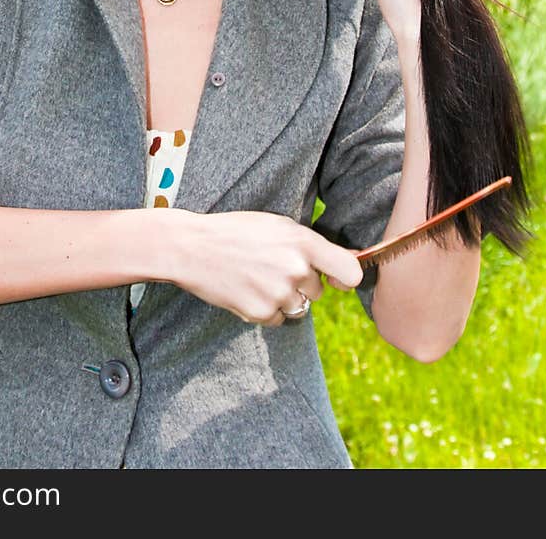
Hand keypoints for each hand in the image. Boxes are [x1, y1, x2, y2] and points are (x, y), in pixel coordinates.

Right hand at [167, 209, 362, 326]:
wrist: (193, 247)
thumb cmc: (237, 231)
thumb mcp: (278, 225)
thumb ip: (311, 244)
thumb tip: (352, 262)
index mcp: (303, 242)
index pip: (351, 271)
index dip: (347, 278)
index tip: (338, 279)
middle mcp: (296, 269)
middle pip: (318, 290)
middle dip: (301, 283)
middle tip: (271, 266)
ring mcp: (279, 293)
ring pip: (300, 307)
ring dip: (284, 298)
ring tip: (257, 277)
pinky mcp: (262, 313)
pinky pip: (279, 319)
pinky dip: (266, 309)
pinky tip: (247, 290)